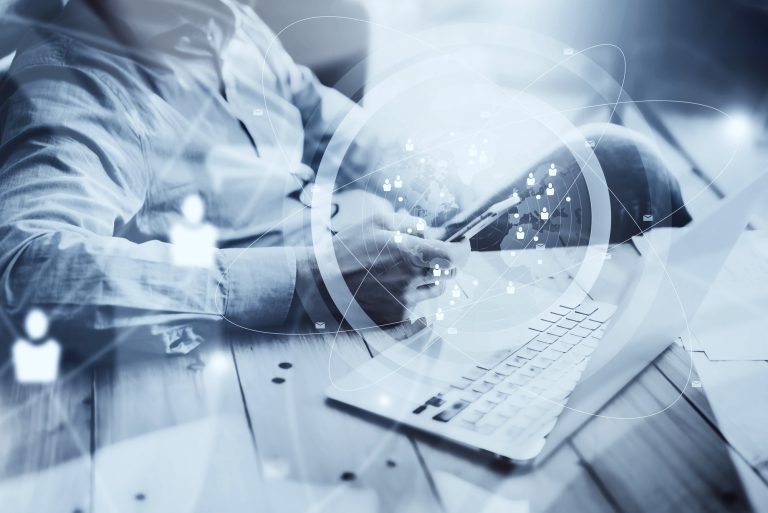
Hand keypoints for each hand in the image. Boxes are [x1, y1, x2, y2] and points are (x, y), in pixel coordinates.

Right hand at [300, 213, 469, 325]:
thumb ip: (409, 223)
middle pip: (448, 275)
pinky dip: (414, 304)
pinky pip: (418, 315)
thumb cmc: (346, 251)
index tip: (463, 245)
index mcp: (411, 254)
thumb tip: (428, 230)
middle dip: (444, 264)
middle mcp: (412, 281)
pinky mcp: (395, 321)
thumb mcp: (376, 223)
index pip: (455, 256)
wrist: (319, 286)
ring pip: (433, 293)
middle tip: (428, 258)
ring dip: (428, 282)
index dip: (464, 250)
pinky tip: (400, 296)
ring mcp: (405, 304)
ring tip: (401, 274)